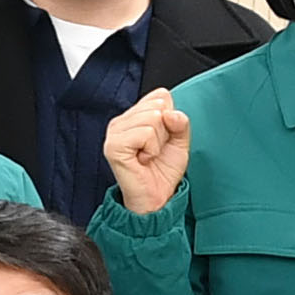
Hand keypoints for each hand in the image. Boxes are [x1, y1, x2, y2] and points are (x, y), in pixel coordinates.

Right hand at [102, 91, 188, 214]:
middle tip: (154, 150)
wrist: (157, 198)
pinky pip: (145, 133)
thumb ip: (180, 122)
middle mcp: (121, 121)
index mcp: (133, 116)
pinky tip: (143, 160)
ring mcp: (114, 132)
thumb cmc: (163, 171)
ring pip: (152, 118)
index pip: (160, 96)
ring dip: (158, 142)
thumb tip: (170, 113)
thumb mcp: (180, 141)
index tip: (162, 140)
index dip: (170, 118)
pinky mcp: (114, 145)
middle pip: (157, 106)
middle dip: (164, 131)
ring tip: (148, 156)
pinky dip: (151, 149)